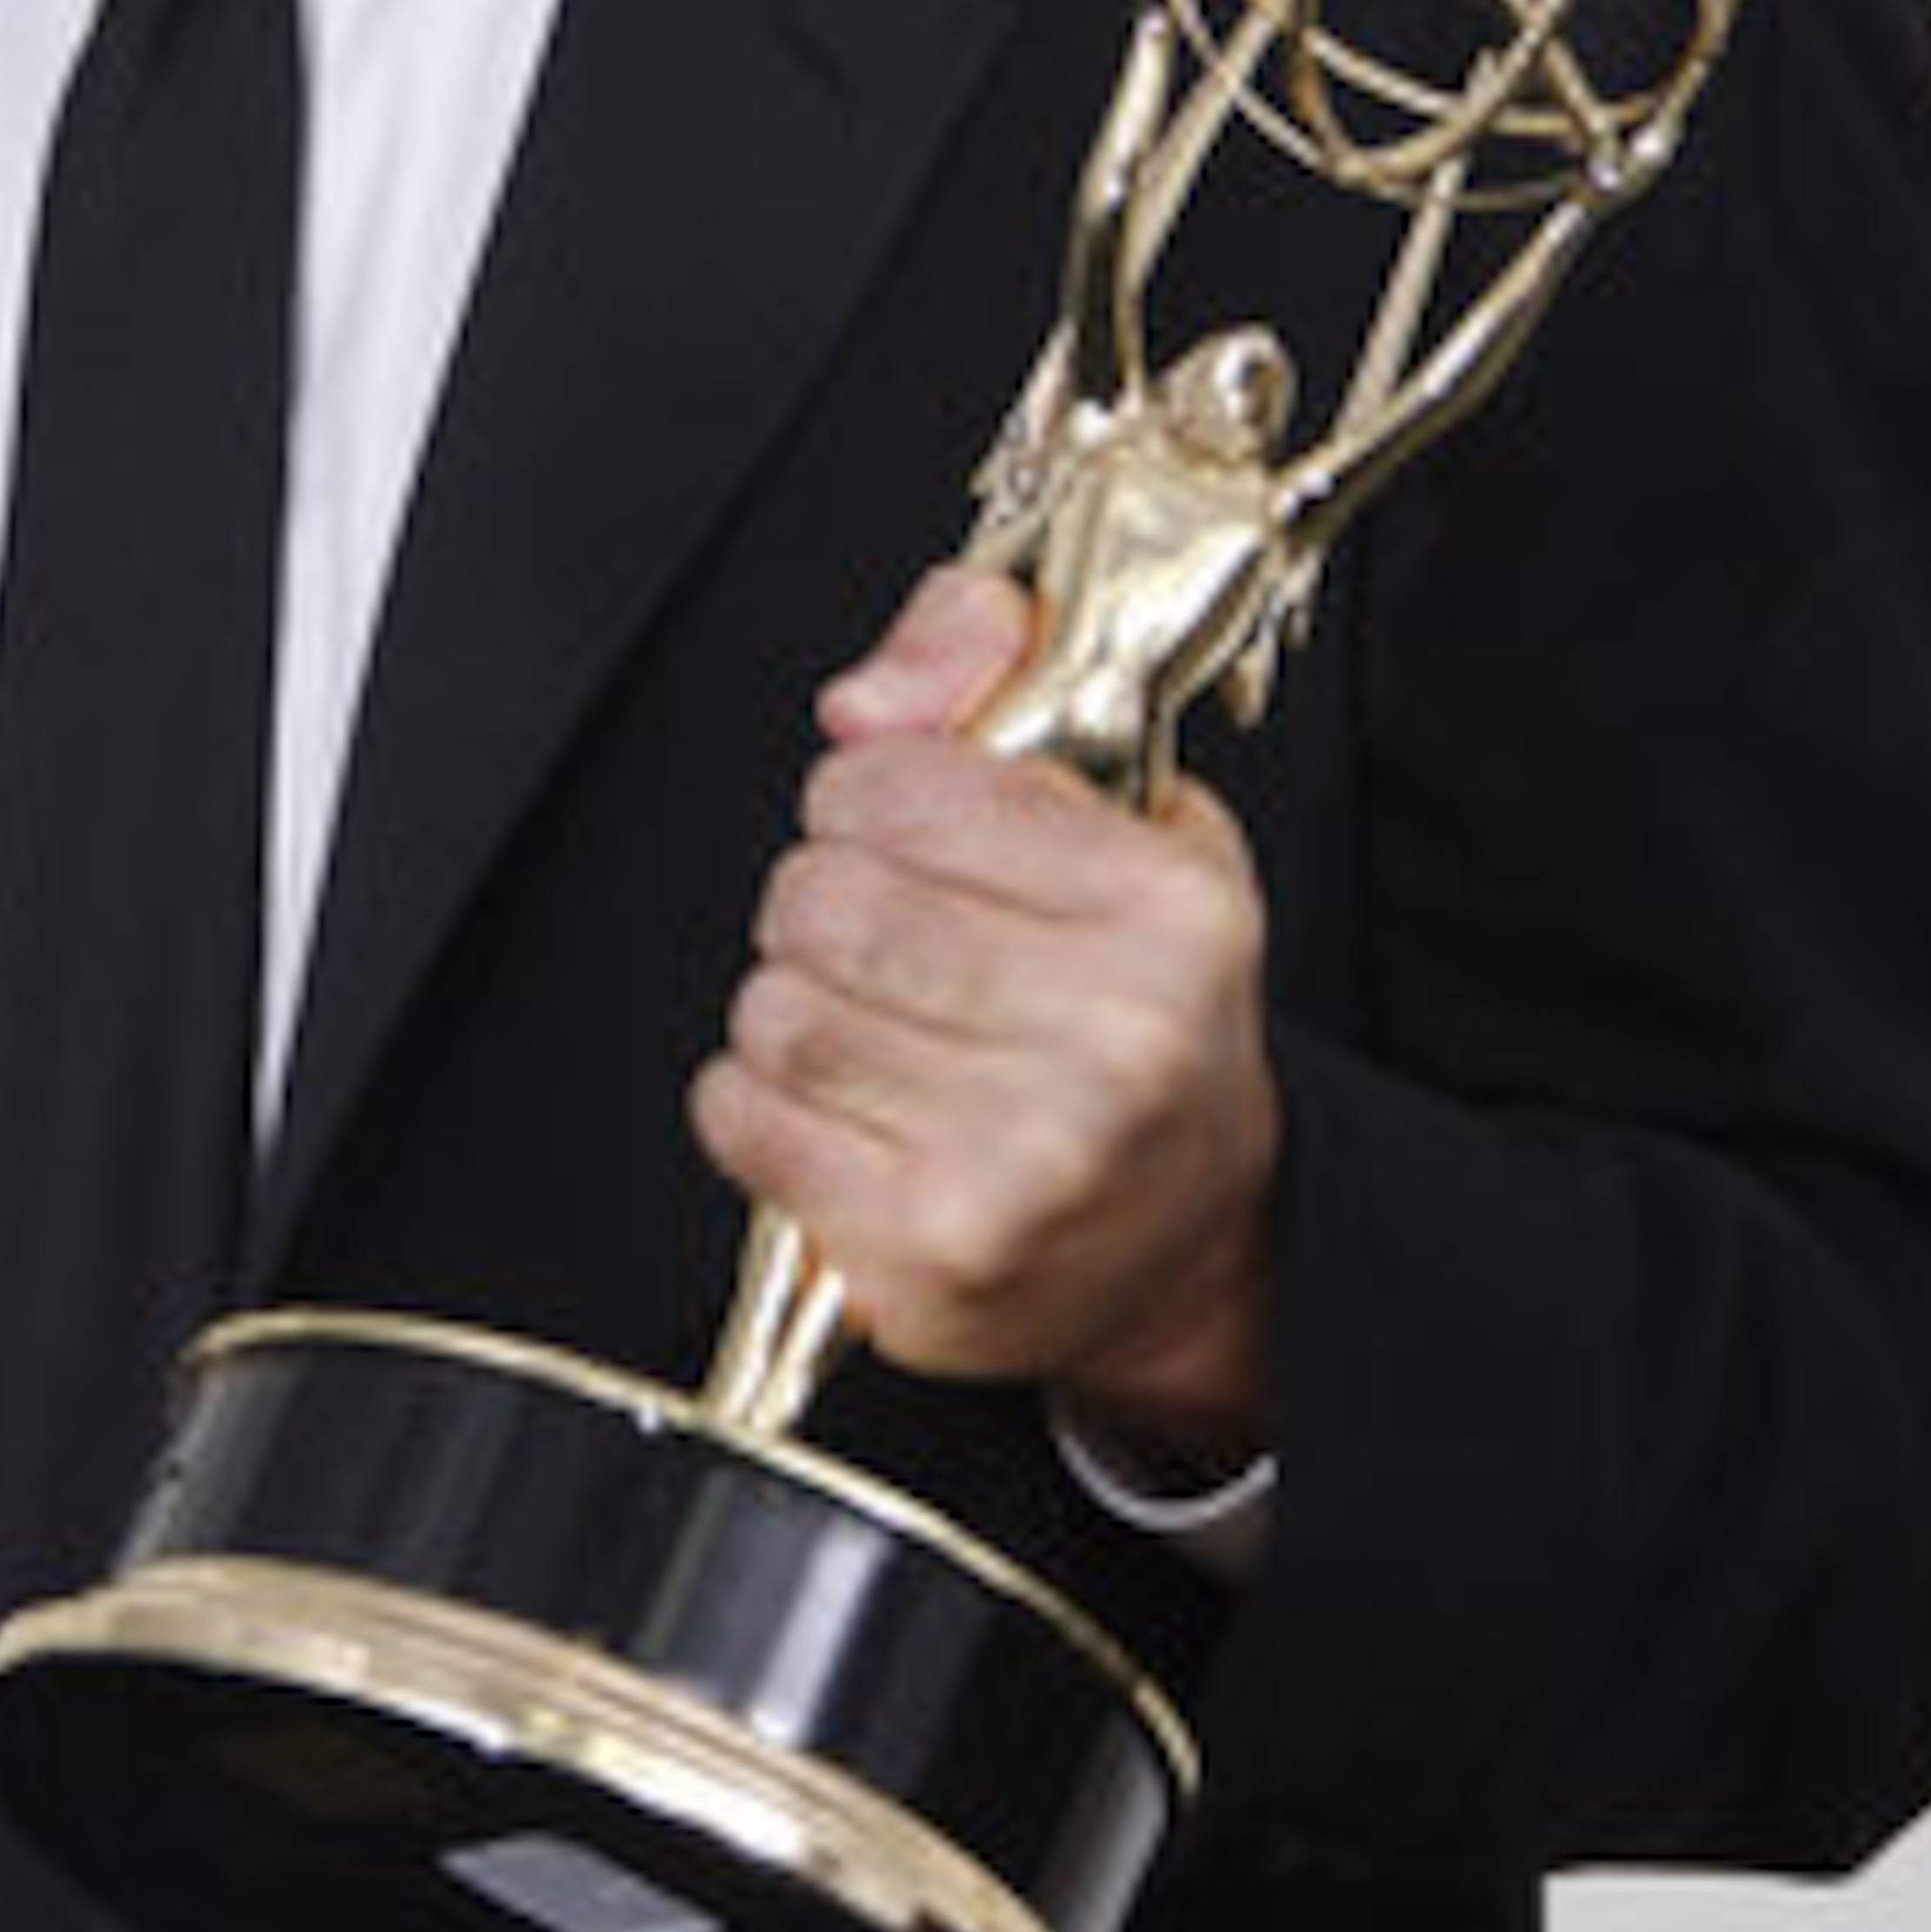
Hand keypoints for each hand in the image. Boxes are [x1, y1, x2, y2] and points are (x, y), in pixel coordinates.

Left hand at [689, 563, 1280, 1475]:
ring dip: (793, 1007)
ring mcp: (1024, 1161)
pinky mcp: (932, 1254)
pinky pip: (741, 1114)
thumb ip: (986, 676)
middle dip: (820, 903)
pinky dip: (760, 1102)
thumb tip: (861, 703)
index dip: (864, 796)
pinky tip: (840, 1109)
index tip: (895, 828)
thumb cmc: (1139, 1014)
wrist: (1189, 1240)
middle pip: (823, 900)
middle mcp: (1116, 1040)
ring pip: (774, 1008)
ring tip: (874, 1030)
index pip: (904, 786)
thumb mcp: (1120, 813)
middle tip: (877, 940)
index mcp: (1168, 913)